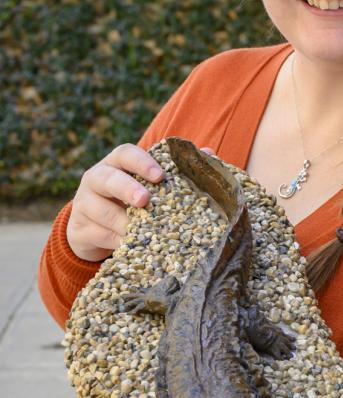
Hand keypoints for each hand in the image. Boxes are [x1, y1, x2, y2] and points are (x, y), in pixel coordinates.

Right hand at [66, 143, 164, 261]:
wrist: (93, 230)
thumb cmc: (128, 202)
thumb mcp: (145, 186)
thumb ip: (173, 172)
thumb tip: (207, 153)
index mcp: (115, 164)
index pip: (125, 154)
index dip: (141, 162)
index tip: (160, 176)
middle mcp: (96, 179)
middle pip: (108, 178)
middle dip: (127, 188)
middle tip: (144, 200)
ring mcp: (84, 204)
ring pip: (103, 211)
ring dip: (124, 222)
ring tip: (142, 230)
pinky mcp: (80, 229)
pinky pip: (101, 235)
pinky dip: (118, 241)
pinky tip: (132, 245)